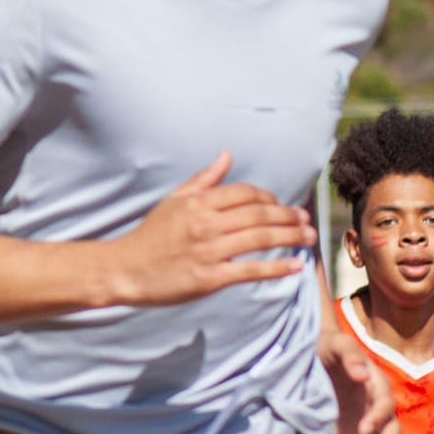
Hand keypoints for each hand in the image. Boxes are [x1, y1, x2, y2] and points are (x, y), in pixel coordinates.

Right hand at [108, 154, 315, 307]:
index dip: (269, 197)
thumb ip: (203, 179)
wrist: (125, 269)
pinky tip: (295, 266)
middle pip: (259, 214)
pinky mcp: (210, 278)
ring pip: (261, 239)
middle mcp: (205, 224)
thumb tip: (226, 155)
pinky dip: (277, 268)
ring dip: (290, 237)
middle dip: (288, 216)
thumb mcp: (173, 201)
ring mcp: (209, 251)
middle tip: (305, 220)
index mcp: (198, 202)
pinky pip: (251, 270)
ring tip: (309, 237)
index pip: (245, 193)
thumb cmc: (150, 235)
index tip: (280, 205)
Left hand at [319, 330, 396, 433]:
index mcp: (376, 385)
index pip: (383, 404)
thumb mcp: (336, 343)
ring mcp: (366, 423)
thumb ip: (350, 355)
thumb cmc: (327, 346)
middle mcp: (375, 407)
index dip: (377, 417)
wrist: (312, 355)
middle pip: (390, 430)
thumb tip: (363, 374)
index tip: (363, 429)